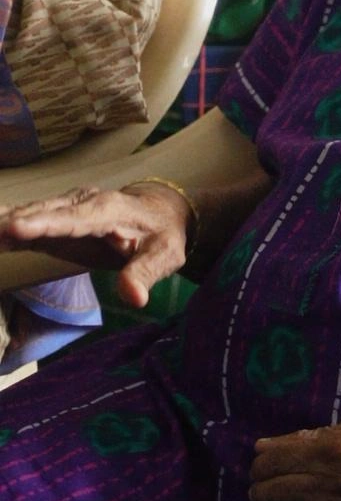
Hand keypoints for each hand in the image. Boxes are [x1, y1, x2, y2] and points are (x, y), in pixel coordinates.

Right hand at [0, 182, 193, 307]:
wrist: (159, 212)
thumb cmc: (162, 234)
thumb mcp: (164, 255)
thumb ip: (145, 274)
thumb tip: (133, 297)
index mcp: (108, 210)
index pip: (73, 219)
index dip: (44, 224)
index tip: (15, 228)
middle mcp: (83, 202)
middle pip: (44, 213)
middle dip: (13, 222)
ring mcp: (68, 207)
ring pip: (32, 212)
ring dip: (5, 220)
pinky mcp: (59, 217)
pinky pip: (30, 219)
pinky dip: (8, 223)